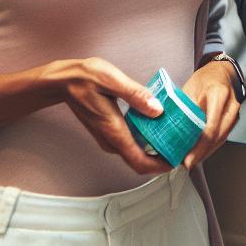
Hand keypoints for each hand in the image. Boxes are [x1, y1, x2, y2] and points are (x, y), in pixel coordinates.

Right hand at [39, 57, 171, 175]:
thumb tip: (157, 110)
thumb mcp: (113, 80)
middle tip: (182, 147)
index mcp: (114, 131)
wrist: (63, 81)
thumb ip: (136, 95)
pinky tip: (156, 126)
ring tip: (174, 137)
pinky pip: (130, 143)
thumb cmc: (85, 78)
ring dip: (154, 151)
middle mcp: (111, 139)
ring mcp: (108, 137)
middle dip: (161, 159)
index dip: (160, 166)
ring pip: (135, 153)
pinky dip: (145, 141)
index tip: (177, 161)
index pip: (139, 161)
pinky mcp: (109, 131)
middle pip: (139, 161)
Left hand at [180, 60, 242, 168]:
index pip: (210, 127)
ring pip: (221, 139)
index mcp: (218, 95)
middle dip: (202, 153)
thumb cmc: (205, 78)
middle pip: (217, 137)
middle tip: (187, 164)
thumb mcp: (190, 89)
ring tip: (191, 161)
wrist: (221, 72)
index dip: (199, 147)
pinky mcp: (233, 119)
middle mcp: (230, 106)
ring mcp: (234, 113)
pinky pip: (222, 136)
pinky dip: (211, 146)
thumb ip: (183, 109)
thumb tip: (169, 131)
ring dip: (206, 152)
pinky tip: (200, 152)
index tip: (188, 159)